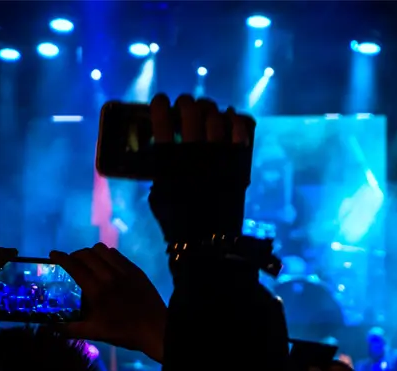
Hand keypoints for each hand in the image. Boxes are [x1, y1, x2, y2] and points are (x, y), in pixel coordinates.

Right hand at [50, 243, 165, 362]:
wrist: (156, 329)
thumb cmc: (124, 332)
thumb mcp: (95, 333)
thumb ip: (70, 329)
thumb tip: (49, 328)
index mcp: (97, 290)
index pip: (75, 266)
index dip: (61, 257)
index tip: (52, 254)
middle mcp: (109, 276)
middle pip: (87, 254)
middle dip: (75, 255)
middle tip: (70, 262)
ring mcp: (125, 270)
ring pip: (103, 250)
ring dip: (91, 253)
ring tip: (88, 262)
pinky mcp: (136, 270)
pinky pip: (117, 254)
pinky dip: (107, 255)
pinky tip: (106, 265)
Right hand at [147, 94, 255, 242]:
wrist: (207, 242)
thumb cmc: (177, 221)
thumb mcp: (158, 193)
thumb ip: (159, 169)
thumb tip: (162, 149)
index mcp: (169, 159)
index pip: (162, 118)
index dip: (160, 105)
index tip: (160, 102)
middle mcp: (194, 152)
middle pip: (190, 110)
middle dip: (184, 102)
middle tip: (184, 105)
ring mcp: (218, 154)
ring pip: (214, 114)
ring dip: (208, 108)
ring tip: (205, 110)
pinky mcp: (238, 160)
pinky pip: (238, 128)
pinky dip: (233, 118)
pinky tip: (229, 117)